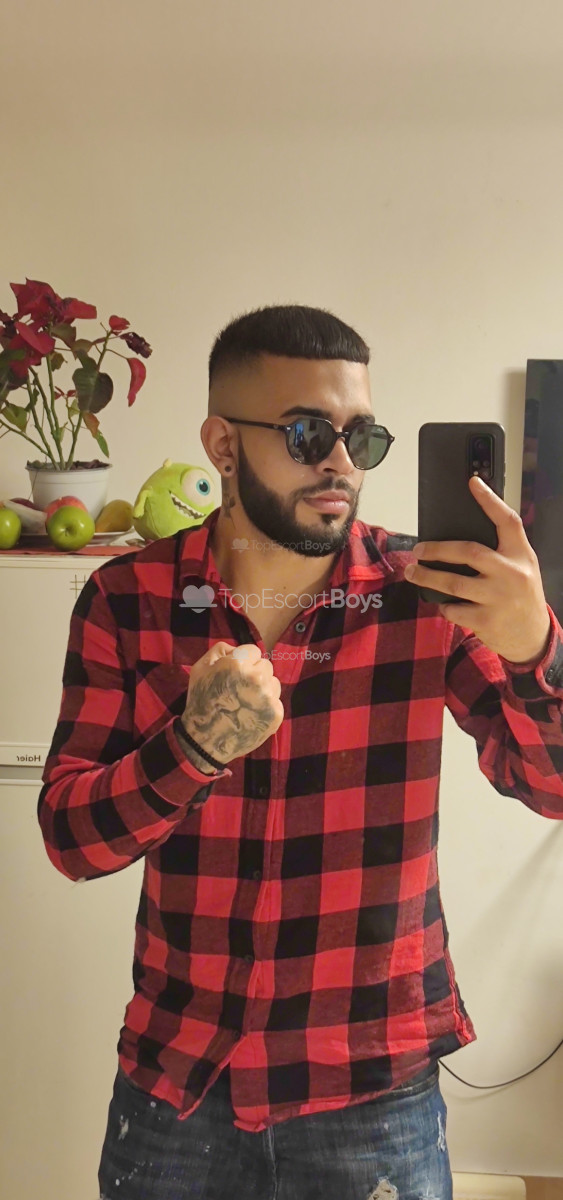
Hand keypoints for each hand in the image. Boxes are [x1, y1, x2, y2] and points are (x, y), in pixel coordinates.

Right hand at [181, 641, 283, 764]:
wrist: (206, 740)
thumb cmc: (201, 700)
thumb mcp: (200, 668)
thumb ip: (220, 650)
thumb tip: (238, 649)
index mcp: (237, 664)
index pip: (254, 651)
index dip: (244, 661)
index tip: (235, 674)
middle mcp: (256, 678)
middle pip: (266, 665)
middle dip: (254, 673)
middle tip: (239, 689)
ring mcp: (268, 697)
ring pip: (273, 682)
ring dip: (263, 688)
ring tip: (245, 702)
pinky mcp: (276, 714)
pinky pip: (276, 701)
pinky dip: (267, 706)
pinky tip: (251, 713)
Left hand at [404, 475, 550, 663]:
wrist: (533, 637)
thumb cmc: (521, 595)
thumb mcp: (523, 567)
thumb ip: (501, 550)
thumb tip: (462, 530)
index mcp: (521, 556)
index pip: (507, 521)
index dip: (490, 500)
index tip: (473, 482)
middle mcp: (511, 574)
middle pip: (468, 552)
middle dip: (437, 549)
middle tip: (417, 549)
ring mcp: (498, 599)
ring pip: (453, 583)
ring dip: (427, 577)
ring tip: (412, 572)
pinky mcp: (486, 621)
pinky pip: (453, 609)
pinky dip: (443, 604)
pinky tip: (441, 601)